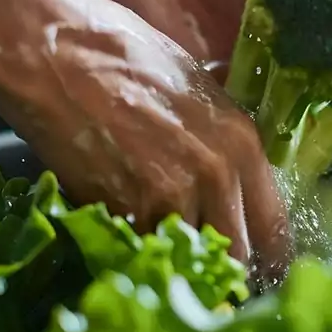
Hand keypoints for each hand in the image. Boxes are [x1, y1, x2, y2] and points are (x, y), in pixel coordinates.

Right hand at [0, 0, 289, 274]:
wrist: (56, 55)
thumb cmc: (124, 57)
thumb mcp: (198, 89)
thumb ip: (221, 137)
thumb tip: (234, 166)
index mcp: (243, 144)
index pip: (275, 225)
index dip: (270, 256)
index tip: (264, 271)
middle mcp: (217, 176)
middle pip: (238, 256)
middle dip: (226, 271)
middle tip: (212, 276)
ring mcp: (170, 196)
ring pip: (189, 259)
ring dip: (180, 265)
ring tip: (166, 259)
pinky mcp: (122, 210)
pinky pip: (141, 247)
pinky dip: (136, 249)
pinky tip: (126, 237)